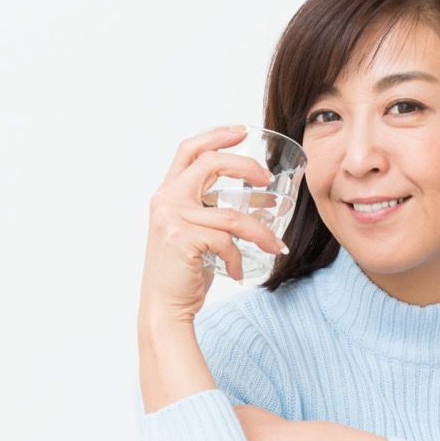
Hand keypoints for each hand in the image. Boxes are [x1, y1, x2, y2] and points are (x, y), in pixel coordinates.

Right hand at [141, 126, 288, 322]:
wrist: (163, 308)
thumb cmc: (183, 275)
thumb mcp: (197, 236)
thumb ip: (212, 214)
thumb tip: (256, 202)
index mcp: (167, 195)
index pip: (189, 150)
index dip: (216, 136)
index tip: (241, 132)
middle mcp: (165, 201)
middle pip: (210, 164)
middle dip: (244, 166)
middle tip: (266, 177)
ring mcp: (172, 218)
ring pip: (231, 215)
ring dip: (260, 232)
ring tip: (276, 246)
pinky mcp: (183, 238)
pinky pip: (227, 241)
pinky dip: (238, 258)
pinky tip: (239, 271)